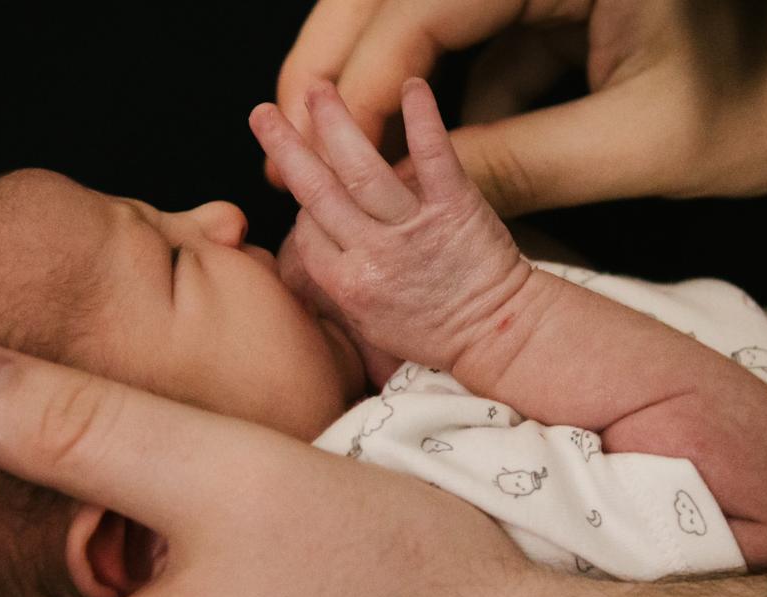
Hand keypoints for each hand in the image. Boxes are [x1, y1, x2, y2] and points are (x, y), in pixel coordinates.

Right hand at [253, 79, 531, 369]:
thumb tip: (317, 254)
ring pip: (362, 170)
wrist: (501, 338)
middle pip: (319, 192)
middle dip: (288, 149)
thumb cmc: (441, 335)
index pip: (308, 229)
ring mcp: (414, 231)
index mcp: (347, 285)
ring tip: (317, 88)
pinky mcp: (456, 210)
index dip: (304, 205)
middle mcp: (374, 255)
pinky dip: (423, 121)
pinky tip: (412, 87)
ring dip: (335, 124)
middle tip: (265, 113)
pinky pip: (434, 159)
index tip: (308, 184)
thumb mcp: (374, 328)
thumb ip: (342, 288)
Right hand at [270, 0, 766, 214]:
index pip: (419, 1)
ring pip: (442, 19)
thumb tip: (412, 202)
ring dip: (395, 91)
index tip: (302, 156)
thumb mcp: (653, 142)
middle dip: (345, 72)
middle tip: (289, 152)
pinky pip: (494, 42)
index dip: (348, 82)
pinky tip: (434, 162)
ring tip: (352, 171)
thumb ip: (525, 168)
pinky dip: (461, 101)